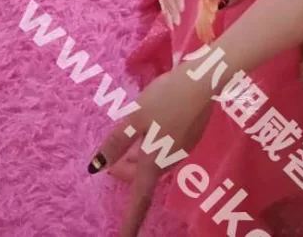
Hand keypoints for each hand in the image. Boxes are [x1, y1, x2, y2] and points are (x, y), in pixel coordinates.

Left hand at [89, 66, 212, 236]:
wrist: (206, 80)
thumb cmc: (167, 97)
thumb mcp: (136, 116)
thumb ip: (117, 142)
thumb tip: (97, 166)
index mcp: (154, 161)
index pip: (139, 200)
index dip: (130, 223)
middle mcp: (171, 162)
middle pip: (145, 177)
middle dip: (127, 171)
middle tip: (112, 155)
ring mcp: (183, 149)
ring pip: (155, 162)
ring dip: (139, 157)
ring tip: (129, 137)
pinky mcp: (191, 137)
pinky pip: (166, 150)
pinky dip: (152, 146)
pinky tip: (150, 125)